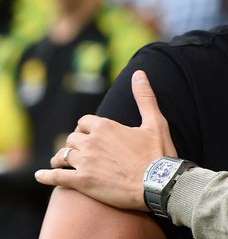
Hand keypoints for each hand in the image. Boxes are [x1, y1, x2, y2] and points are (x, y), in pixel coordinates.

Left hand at [35, 71, 176, 210]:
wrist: (158, 184)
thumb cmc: (158, 153)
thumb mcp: (155, 122)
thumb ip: (144, 97)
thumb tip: (139, 72)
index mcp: (105, 126)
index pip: (84, 122)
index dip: (87, 128)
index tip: (91, 134)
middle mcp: (90, 142)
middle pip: (72, 138)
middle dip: (76, 143)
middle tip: (81, 150)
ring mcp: (84, 162)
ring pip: (62, 155)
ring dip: (61, 158)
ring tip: (61, 162)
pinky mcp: (81, 182)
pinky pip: (56, 177)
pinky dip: (46, 176)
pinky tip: (40, 176)